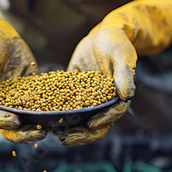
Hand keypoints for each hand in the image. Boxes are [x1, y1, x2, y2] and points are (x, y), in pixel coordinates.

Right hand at [0, 0, 46, 142]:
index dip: (3, 122)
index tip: (15, 122)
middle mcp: (3, 107)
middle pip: (13, 128)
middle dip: (26, 133)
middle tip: (40, 133)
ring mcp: (20, 101)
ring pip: (31, 119)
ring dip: (42, 125)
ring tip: (56, 126)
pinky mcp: (35, 92)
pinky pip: (45, 103)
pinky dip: (54, 109)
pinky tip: (67, 110)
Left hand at [56, 0, 171, 145]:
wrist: (104, 34)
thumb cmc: (118, 43)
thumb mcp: (123, 56)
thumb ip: (125, 75)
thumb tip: (127, 95)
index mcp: (117, 97)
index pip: (112, 115)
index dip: (103, 121)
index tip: (90, 124)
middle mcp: (103, 102)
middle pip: (95, 126)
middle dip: (82, 135)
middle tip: (65, 138)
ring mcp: (88, 99)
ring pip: (79, 120)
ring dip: (68, 129)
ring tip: (53, 133)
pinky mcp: (75, 91)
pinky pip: (66, 105)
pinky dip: (57, 113)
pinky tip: (44, 117)